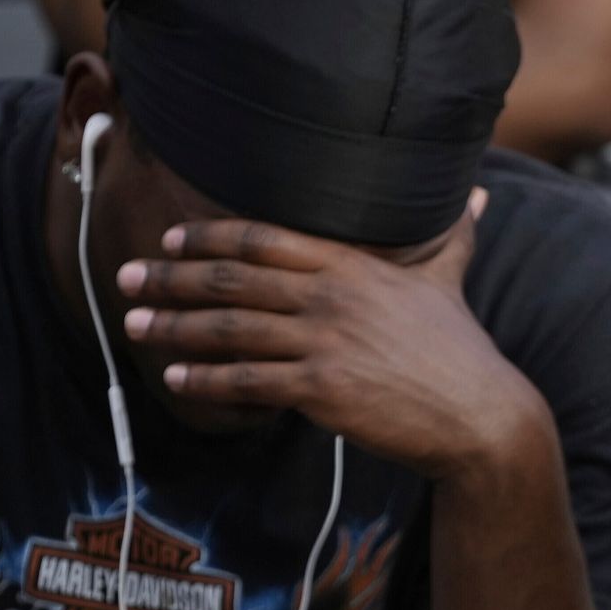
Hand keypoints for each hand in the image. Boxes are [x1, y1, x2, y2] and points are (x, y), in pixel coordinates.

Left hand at [117, 194, 557, 486]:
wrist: (480, 415)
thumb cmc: (463, 349)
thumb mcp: (452, 279)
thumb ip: (454, 235)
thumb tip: (483, 195)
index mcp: (352, 264)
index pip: (264, 238)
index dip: (211, 236)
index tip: (172, 238)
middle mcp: (331, 295)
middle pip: (233, 279)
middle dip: (171, 277)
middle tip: (127, 277)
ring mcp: (326, 341)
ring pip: (230, 329)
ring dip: (174, 325)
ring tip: (135, 325)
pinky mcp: (323, 389)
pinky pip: (248, 381)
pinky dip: (206, 379)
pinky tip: (177, 378)